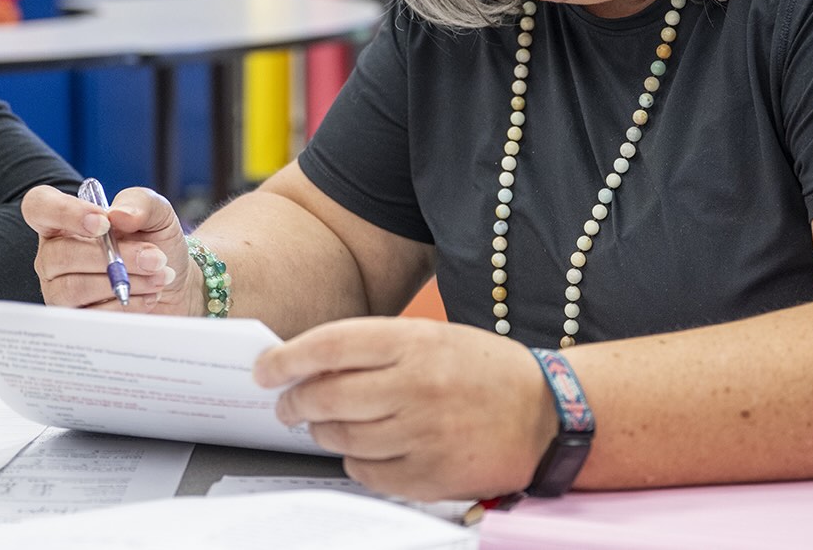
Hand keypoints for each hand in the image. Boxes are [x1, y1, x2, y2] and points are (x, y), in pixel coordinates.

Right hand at [22, 184, 197, 314]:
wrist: (176, 286)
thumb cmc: (157, 243)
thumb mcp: (157, 213)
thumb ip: (140, 203)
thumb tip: (118, 215)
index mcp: (66, 220)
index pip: (39, 206)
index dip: (65, 213)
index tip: (104, 223)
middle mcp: (54, 254)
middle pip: (59, 255)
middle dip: (112, 258)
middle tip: (153, 258)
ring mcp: (59, 289)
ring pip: (73, 288)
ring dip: (122, 283)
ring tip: (157, 277)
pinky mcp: (74, 318)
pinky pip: (87, 316)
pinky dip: (123, 306)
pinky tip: (148, 297)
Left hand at [256, 317, 558, 500]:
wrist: (548, 414)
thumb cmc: (484, 371)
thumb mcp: (434, 338)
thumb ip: (376, 348)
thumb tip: (311, 365)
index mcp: (415, 342)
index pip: (330, 345)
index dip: (287, 358)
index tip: (265, 369)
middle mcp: (416, 386)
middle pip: (326, 395)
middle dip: (294, 402)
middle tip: (286, 405)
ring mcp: (422, 434)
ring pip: (341, 437)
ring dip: (322, 431)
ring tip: (324, 424)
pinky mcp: (429, 475)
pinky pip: (366, 472)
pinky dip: (354, 462)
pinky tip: (362, 449)